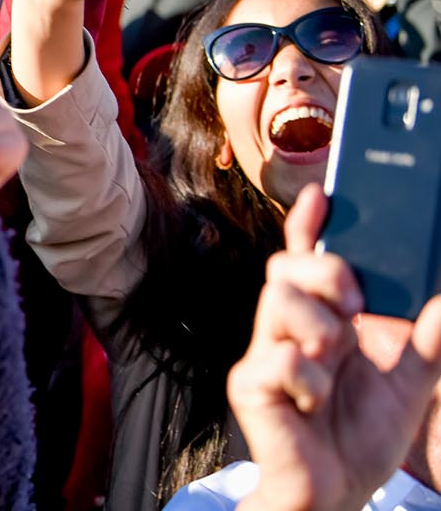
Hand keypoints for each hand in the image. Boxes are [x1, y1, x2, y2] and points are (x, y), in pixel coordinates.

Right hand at [230, 185, 440, 510]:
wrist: (334, 493)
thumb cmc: (359, 437)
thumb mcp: (410, 386)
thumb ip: (427, 344)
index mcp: (322, 321)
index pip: (307, 260)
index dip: (309, 225)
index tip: (323, 194)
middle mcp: (287, 329)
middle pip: (286, 269)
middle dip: (326, 273)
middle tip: (356, 306)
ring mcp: (265, 354)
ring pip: (277, 301)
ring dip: (319, 327)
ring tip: (335, 359)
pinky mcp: (252, 385)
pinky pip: (276, 358)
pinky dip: (308, 377)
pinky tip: (316, 400)